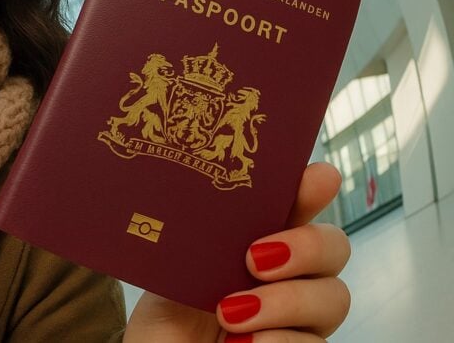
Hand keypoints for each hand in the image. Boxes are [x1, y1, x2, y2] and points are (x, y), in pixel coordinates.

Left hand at [124, 162, 350, 341]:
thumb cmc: (169, 314)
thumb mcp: (178, 266)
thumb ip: (205, 232)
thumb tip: (213, 180)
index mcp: (261, 240)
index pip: (299, 206)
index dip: (312, 187)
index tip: (319, 177)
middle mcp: (290, 275)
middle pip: (334, 247)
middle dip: (305, 247)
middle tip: (254, 259)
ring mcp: (300, 318)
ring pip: (333, 298)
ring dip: (283, 303)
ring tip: (228, 315)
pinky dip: (277, 341)